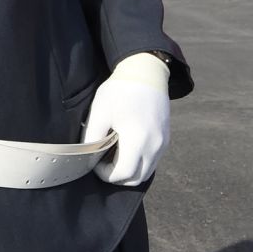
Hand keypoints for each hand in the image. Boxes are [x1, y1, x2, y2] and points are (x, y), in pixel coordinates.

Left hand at [82, 52, 169, 186]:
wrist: (145, 72)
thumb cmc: (120, 91)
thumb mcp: (100, 112)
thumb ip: (92, 137)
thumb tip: (87, 156)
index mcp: (138, 139)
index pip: (123, 173)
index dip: (106, 174)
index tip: (95, 162)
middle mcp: (155, 145)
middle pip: (136, 179)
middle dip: (117, 177)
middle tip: (104, 163)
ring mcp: (163, 143)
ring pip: (146, 172)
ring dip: (130, 172)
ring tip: (115, 156)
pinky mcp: (166, 139)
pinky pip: (153, 161)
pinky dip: (140, 163)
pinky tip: (127, 150)